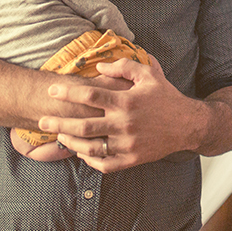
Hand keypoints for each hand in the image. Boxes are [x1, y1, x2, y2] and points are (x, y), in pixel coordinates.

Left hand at [38, 57, 205, 171]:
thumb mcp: (150, 74)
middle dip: (58, 122)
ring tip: (60, 136)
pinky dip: (90, 159)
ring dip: (70, 142)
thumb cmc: (166, 97)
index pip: (90, 95)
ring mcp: (128, 144)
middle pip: (83, 125)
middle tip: (42, 120)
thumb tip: (99, 67)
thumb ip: (124, 67)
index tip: (52, 90)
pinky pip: (105, 163)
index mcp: (127, 101)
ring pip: (90, 146)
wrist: (189, 124)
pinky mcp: (133, 159)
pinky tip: (81, 152)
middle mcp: (125, 123)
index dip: (68, 92)